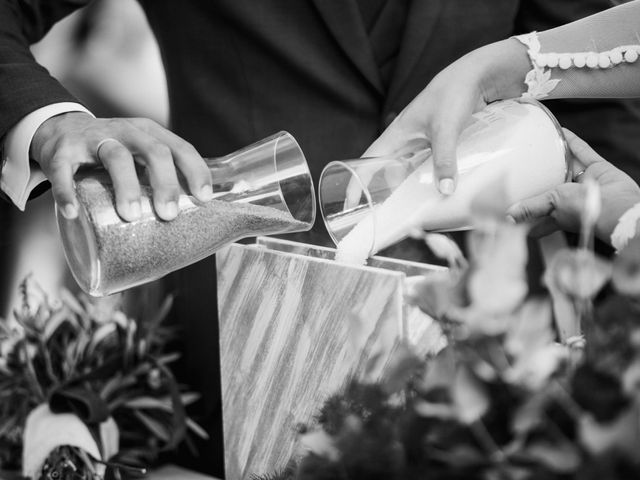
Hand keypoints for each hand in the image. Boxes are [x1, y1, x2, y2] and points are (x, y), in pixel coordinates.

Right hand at [30, 112, 212, 220]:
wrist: (60, 131)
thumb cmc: (113, 152)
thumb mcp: (140, 155)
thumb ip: (162, 176)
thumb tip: (195, 214)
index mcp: (149, 134)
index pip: (180, 148)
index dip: (195, 171)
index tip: (203, 197)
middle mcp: (126, 132)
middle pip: (154, 152)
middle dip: (165, 183)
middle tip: (168, 214)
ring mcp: (93, 139)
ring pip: (116, 158)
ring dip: (126, 187)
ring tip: (131, 215)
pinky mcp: (62, 151)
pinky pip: (64, 170)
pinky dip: (67, 191)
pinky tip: (72, 212)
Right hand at [364, 39, 529, 193]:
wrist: (477, 74)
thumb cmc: (453, 93)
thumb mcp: (446, 129)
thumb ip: (444, 160)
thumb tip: (444, 191)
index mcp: (396, 135)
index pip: (368, 163)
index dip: (356, 183)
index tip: (350, 204)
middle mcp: (405, 140)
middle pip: (388, 172)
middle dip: (387, 193)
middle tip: (389, 216)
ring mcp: (421, 141)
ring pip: (409, 171)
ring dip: (411, 187)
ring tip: (415, 208)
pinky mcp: (437, 142)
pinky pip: (428, 166)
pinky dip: (430, 178)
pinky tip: (440, 189)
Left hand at [507, 129, 639, 243]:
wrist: (616, 205)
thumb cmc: (585, 212)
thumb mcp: (550, 207)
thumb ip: (529, 208)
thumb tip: (507, 216)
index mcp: (558, 214)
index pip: (540, 219)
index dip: (529, 219)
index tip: (515, 215)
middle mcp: (571, 200)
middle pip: (552, 188)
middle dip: (542, 181)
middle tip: (526, 171)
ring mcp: (585, 184)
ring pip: (568, 167)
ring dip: (557, 157)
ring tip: (541, 147)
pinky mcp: (597, 169)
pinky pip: (583, 152)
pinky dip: (573, 142)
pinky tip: (563, 132)